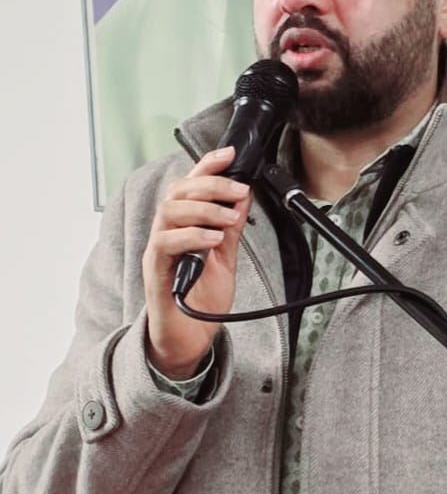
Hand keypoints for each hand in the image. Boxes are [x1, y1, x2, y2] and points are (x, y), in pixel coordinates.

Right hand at [143, 146, 250, 378]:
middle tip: (239, 191)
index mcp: (184, 225)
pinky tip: (212, 239)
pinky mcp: (155, 273)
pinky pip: (164, 245)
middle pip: (178, 192)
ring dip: (204, 209)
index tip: (230, 154)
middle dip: (211, 185)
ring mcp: (158, 252)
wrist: (190, 339)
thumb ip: (231, 227)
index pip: (191, 185)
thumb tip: (243, 197)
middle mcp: (166, 233)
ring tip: (229, 218)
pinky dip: (191, 237)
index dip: (207, 165)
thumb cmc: (201, 298)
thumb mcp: (225, 256)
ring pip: (169, 212)